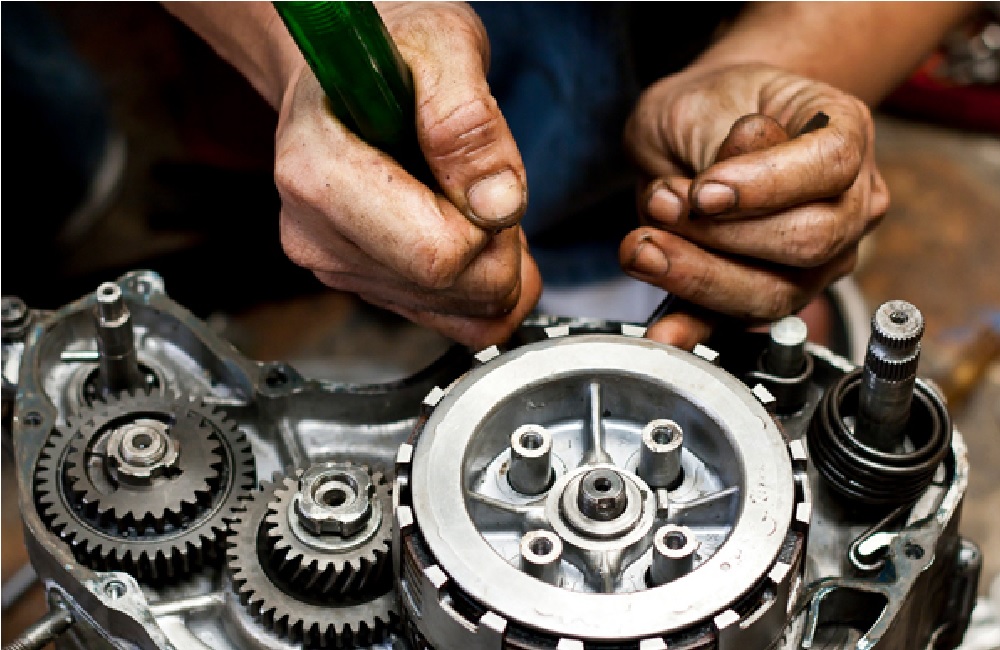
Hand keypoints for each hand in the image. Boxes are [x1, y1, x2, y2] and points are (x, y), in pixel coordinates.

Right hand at [273, 2, 540, 348]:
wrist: (349, 72)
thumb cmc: (389, 53)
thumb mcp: (441, 47)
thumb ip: (469, 119)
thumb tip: (495, 204)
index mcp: (318, 174)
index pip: (434, 255)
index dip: (489, 227)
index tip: (489, 181)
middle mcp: (314, 232)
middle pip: (444, 289)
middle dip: (497, 251)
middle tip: (490, 190)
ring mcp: (334, 265)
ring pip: (453, 312)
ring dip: (490, 267)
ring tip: (471, 201)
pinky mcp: (360, 284)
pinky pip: (448, 323)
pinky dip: (480, 290)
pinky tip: (474, 241)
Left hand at [620, 63, 889, 348]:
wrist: (702, 127)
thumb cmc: (713, 106)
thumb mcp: (703, 99)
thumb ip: (716, 139)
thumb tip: (719, 189)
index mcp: (845, 135)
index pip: (829, 167)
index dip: (764, 185)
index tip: (704, 190)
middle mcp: (848, 204)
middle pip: (807, 241)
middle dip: (722, 234)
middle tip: (661, 206)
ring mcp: (818, 260)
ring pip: (773, 293)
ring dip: (698, 276)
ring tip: (642, 246)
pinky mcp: (769, 294)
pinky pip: (735, 324)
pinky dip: (695, 329)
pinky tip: (666, 332)